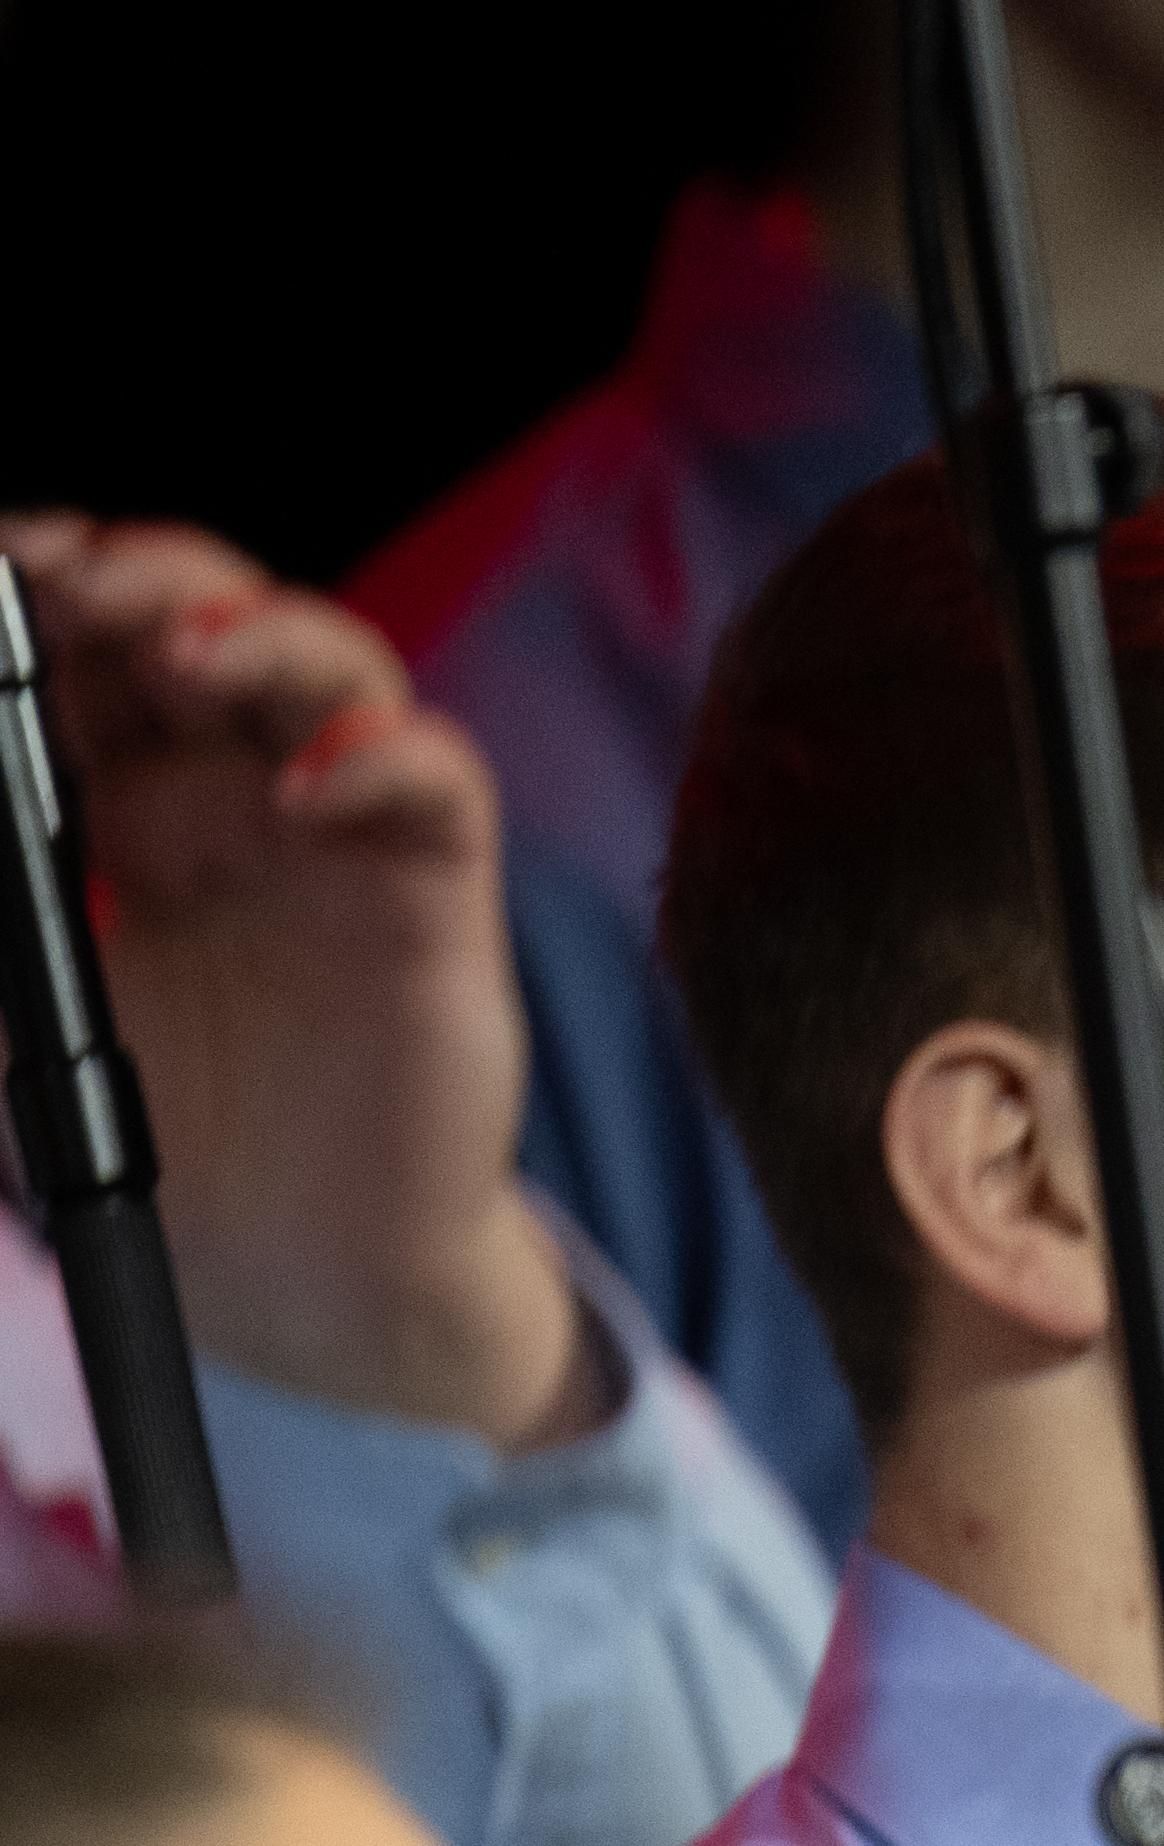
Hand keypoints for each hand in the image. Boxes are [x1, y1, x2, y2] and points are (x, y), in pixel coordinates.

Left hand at [4, 512, 604, 1450]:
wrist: (294, 1280)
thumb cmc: (166, 1143)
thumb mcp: (23, 1008)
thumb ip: (0, 901)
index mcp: (124, 803)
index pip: (89, 652)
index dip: (48, 590)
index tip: (3, 565)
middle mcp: (237, 796)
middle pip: (210, 622)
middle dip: (145, 577)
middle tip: (75, 580)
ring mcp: (344, 838)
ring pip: (335, 666)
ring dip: (265, 631)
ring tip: (189, 649)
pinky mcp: (437, 900)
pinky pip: (438, 782)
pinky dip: (385, 759)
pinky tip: (309, 793)